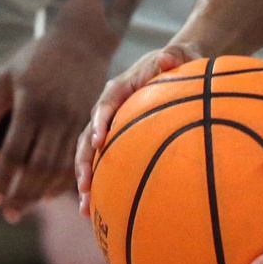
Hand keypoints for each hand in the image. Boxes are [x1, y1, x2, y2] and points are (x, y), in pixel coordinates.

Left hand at [0, 12, 118, 219]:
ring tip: (27, 207)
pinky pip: (78, 157)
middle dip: (22, 193)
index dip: (3, 179)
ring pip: (61, 166)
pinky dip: (65, 179)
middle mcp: (55, 115)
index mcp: (31, 105)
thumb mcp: (5, 78)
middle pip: (39, 166)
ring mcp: (77, 119)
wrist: (83, 39)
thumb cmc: (37, 56)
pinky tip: (53, 192)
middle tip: (9, 214)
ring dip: (43, 191)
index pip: (14, 153)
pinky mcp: (92, 120)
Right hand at [76, 42, 202, 207]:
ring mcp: (109, 126)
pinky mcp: (115, 140)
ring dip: (86, 180)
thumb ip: (174, 55)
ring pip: (90, 156)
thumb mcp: (178, 54)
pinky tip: (101, 210)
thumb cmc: (178, 60)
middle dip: (84, 162)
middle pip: (88, 137)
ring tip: (86, 208)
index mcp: (119, 88)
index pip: (105, 105)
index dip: (100, 122)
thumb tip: (170, 57)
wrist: (175, 63)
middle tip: (85, 185)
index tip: (100, 142)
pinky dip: (101, 183)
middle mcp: (107, 109)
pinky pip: (104, 162)